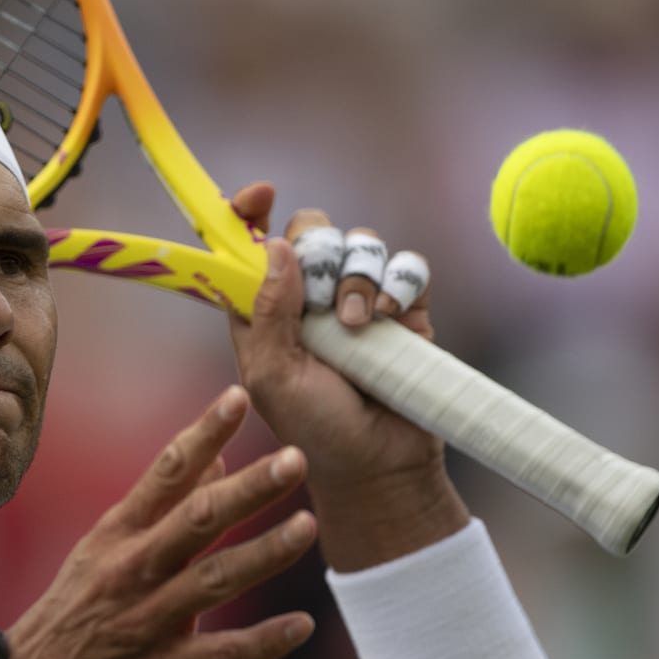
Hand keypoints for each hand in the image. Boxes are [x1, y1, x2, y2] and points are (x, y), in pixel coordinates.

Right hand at [4, 386, 316, 658]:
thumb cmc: (74, 608)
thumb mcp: (107, 546)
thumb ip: (165, 504)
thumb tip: (218, 455)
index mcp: (118, 533)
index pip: (165, 471)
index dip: (203, 432)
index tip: (238, 397)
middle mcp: (131, 569)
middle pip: (196, 520)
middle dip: (247, 489)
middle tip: (295, 459)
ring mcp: (144, 620)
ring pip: (212, 580)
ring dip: (263, 554)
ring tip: (309, 525)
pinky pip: (217, 655)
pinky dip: (260, 643)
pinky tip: (302, 626)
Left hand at [225, 184, 467, 568]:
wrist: (380, 463)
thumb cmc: (315, 429)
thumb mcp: (273, 376)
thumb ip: (268, 312)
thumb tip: (276, 244)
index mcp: (266, 307)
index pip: (253, 243)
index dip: (250, 212)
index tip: (260, 194)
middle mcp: (310, 295)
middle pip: (312, 228)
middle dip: (318, 252)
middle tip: (321, 298)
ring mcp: (360, 298)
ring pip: (361, 241)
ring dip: (358, 277)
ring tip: (358, 325)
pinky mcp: (405, 308)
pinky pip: (407, 264)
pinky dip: (400, 282)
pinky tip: (391, 316)